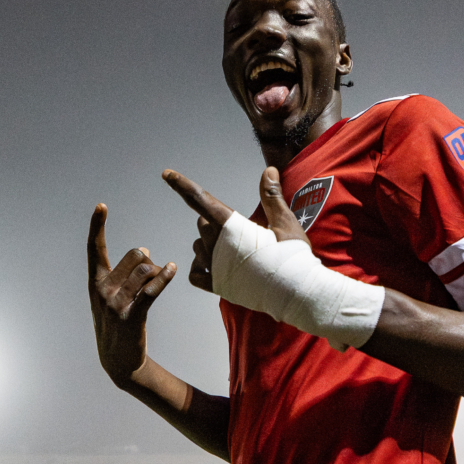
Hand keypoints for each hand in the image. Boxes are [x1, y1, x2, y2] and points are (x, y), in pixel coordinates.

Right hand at [87, 203, 175, 384]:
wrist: (118, 359)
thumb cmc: (119, 322)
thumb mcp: (112, 297)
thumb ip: (124, 273)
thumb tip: (144, 251)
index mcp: (95, 282)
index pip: (94, 249)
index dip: (97, 226)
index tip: (101, 206)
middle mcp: (101, 290)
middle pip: (134, 255)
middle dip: (148, 259)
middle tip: (152, 272)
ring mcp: (115, 304)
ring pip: (146, 269)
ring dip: (158, 272)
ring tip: (159, 282)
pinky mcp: (131, 316)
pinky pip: (152, 289)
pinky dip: (164, 277)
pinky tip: (172, 268)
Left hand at [162, 167, 309, 291]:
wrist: (297, 293)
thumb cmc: (293, 257)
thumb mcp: (285, 222)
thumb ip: (271, 196)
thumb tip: (269, 170)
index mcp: (232, 226)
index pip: (201, 199)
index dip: (182, 185)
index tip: (166, 174)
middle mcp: (217, 245)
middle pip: (202, 224)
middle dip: (216, 223)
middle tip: (243, 233)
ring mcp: (215, 267)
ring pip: (198, 246)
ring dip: (210, 244)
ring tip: (238, 253)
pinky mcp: (217, 286)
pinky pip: (195, 273)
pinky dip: (202, 267)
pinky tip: (216, 267)